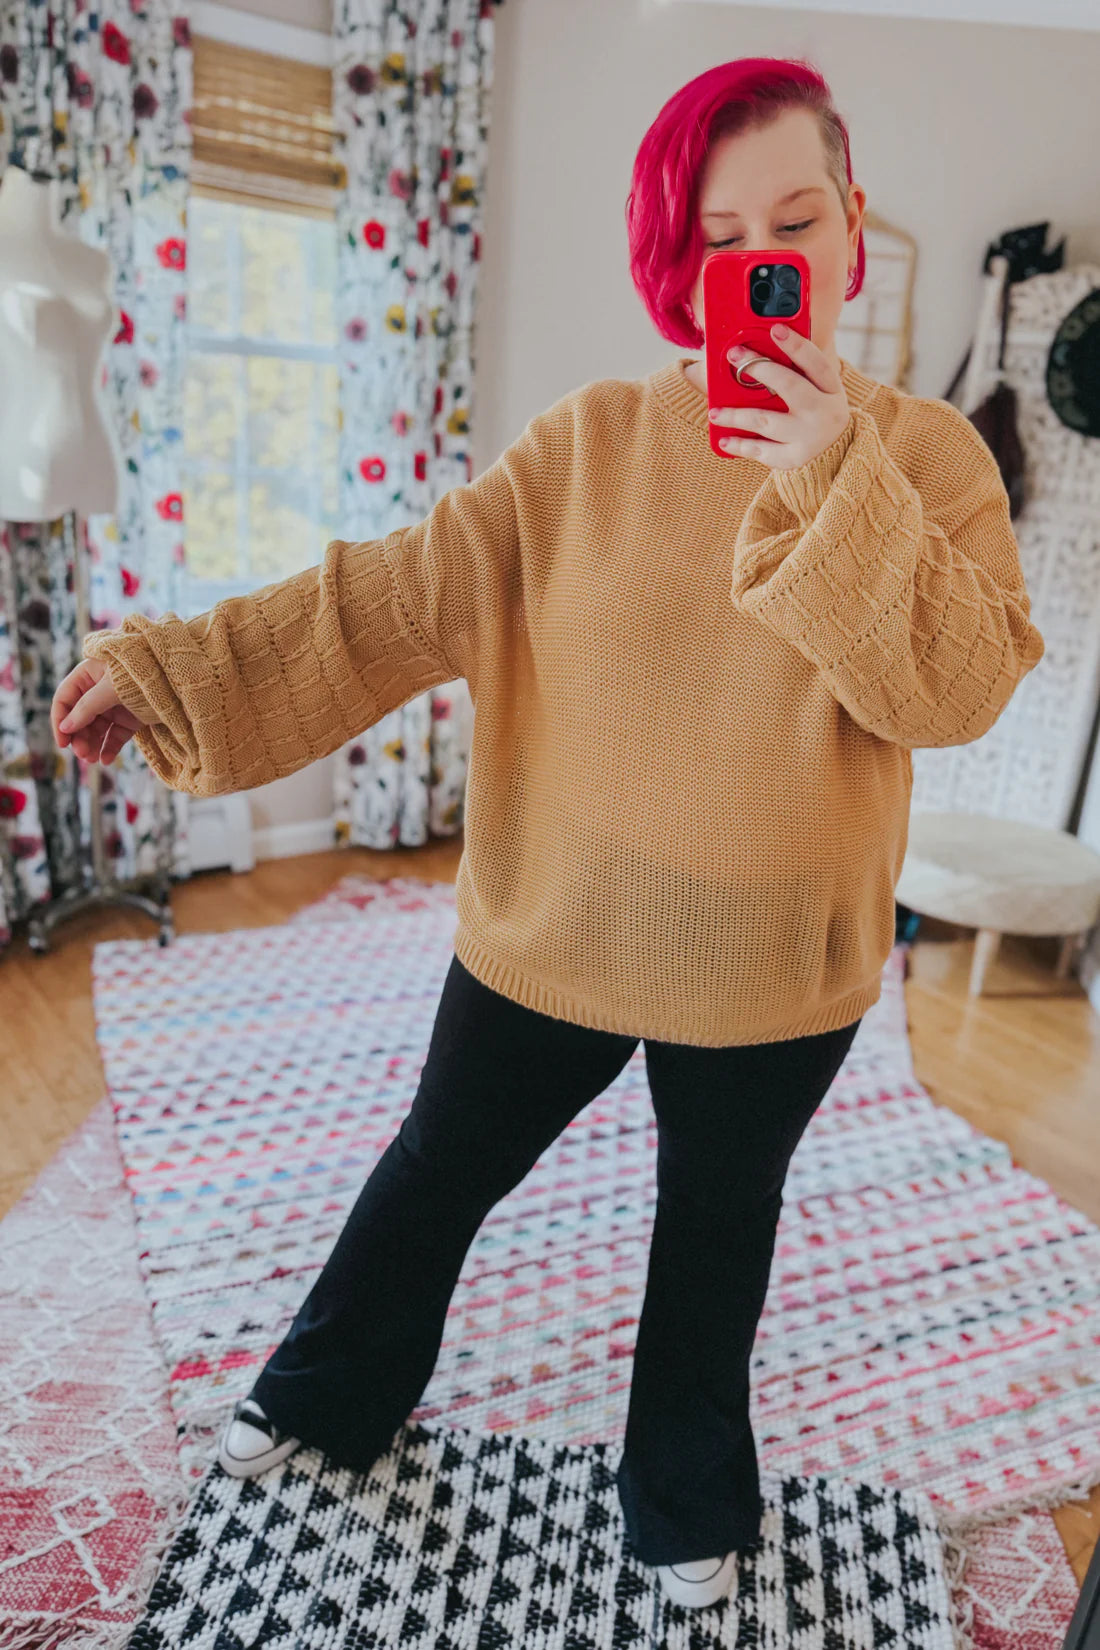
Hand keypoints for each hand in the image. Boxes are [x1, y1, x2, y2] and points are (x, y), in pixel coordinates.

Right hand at [51, 656, 153, 765]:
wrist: (181, 680)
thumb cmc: (144, 674)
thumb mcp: (112, 688)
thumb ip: (88, 707)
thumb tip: (65, 728)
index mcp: (90, 674)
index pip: (65, 698)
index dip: (60, 720)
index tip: (62, 743)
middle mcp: (99, 690)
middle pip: (79, 717)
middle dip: (79, 737)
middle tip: (82, 754)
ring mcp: (116, 705)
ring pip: (96, 729)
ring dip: (92, 745)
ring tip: (92, 760)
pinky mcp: (132, 719)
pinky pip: (115, 736)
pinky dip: (109, 748)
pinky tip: (106, 760)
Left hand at [708, 323, 851, 469]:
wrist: (834, 451)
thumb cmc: (815, 408)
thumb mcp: (816, 388)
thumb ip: (795, 368)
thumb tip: (757, 348)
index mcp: (830, 387)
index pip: (815, 362)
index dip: (796, 345)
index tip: (776, 329)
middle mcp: (824, 411)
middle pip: (789, 386)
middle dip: (760, 368)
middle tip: (734, 355)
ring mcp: (808, 436)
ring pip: (767, 420)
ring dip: (737, 415)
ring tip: (714, 412)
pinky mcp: (794, 457)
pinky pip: (762, 450)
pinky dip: (741, 445)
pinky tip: (724, 440)